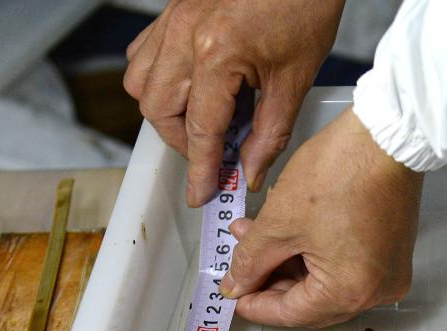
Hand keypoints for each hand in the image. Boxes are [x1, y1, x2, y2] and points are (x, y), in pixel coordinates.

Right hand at [124, 0, 345, 206]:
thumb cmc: (305, 6)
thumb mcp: (296, 79)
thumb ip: (271, 132)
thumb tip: (252, 171)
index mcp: (217, 55)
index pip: (199, 130)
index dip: (201, 169)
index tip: (203, 195)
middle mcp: (184, 35)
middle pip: (157, 110)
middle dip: (183, 141)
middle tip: (216, 154)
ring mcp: (174, 18)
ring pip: (141, 81)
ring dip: (166, 111)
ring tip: (207, 120)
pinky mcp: (175, 8)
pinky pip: (146, 51)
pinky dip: (160, 77)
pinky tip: (195, 86)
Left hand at [219, 108, 422, 327]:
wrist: (385, 136)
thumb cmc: (344, 170)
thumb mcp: (279, 222)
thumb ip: (251, 261)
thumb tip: (239, 283)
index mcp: (349, 292)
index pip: (291, 314)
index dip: (255, 304)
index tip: (235, 294)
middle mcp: (376, 291)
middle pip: (312, 302)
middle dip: (272, 281)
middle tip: (242, 264)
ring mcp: (389, 272)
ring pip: (328, 283)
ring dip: (291, 264)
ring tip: (259, 236)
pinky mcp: (393, 252)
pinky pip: (349, 268)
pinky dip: (318, 256)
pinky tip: (292, 233)